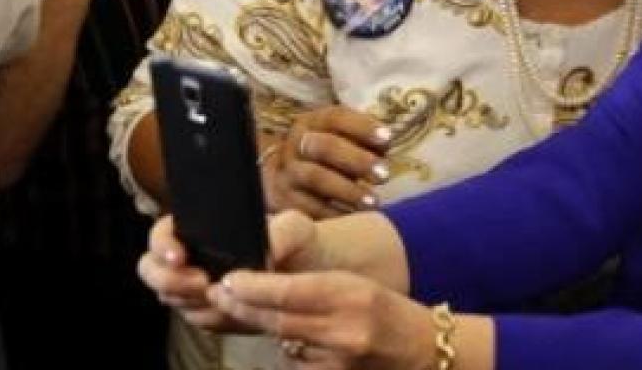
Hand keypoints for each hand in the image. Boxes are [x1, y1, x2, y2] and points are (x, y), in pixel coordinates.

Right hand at [140, 211, 326, 332]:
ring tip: (226, 295)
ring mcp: (195, 288)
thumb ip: (280, 232)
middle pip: (152, 271)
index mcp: (198, 228)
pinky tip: (237, 310)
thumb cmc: (297, 241)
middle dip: (170, 280)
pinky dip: (214, 318)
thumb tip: (265, 249)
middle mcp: (189, 258)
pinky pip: (200, 321)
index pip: (161, 234)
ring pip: (174, 300)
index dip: (162, 245)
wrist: (313, 273)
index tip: (179, 256)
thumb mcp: (294, 227)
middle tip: (202, 282)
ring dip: (193, 301)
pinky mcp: (210, 313)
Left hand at [211, 268, 431, 368]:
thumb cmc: (386, 311)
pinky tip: (299, 341)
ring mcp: (336, 361)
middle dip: (243, 307)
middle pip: (277, 320)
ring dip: (263, 327)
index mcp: (350, 295)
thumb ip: (312, 288)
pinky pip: (295, 363)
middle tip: (219, 294)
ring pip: (282, 342)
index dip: (252, 287)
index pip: (289, 292)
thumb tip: (260, 287)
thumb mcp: (355, 285)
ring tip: (252, 310)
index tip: (228, 280)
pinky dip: (288, 351)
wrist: (422, 350)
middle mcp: (343, 330)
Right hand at [267, 107, 393, 217]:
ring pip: (316, 178)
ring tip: (373, 202)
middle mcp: (297, 144)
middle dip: (357, 160)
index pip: (337, 117)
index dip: (362, 127)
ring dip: (349, 191)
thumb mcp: (343, 138)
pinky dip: (336, 213)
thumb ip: (364, 138)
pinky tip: (355, 216)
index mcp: (313, 122)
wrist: (287, 178)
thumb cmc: (328, 154)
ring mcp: (289, 172)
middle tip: (384, 175)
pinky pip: (310, 207)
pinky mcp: (286, 200)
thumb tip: (385, 143)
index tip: (387, 139)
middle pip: (325, 147)